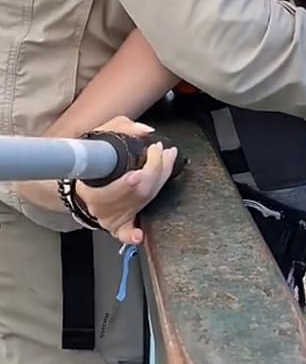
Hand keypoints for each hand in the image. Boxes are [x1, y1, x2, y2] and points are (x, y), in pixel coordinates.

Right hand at [74, 115, 178, 245]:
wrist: (82, 176)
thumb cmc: (96, 153)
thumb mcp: (105, 133)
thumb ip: (124, 128)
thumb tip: (146, 131)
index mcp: (89, 186)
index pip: (111, 189)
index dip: (125, 185)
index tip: (137, 174)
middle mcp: (100, 206)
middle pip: (134, 195)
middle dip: (154, 172)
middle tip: (161, 152)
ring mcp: (110, 217)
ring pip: (140, 204)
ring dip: (158, 184)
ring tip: (166, 161)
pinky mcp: (118, 224)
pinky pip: (125, 233)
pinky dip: (132, 235)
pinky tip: (139, 235)